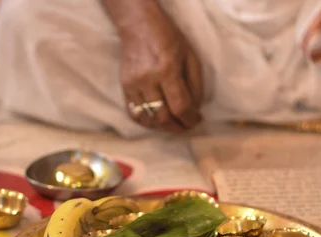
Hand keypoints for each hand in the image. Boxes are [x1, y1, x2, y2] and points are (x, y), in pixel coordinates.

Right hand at [117, 9, 202, 131]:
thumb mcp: (190, 56)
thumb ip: (195, 85)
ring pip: (148, 120)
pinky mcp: (124, 87)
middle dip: (178, 127)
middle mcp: (148, 79)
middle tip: (187, 126)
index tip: (196, 120)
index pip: (180, 106)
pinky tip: (157, 120)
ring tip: (174, 123)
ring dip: (163, 127)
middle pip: (163, 118)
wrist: (139, 26)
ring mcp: (133, 85)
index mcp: (167, 70)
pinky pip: (134, 114)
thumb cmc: (169, 39)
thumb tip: (195, 109)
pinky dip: (147, 122)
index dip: (190, 119)